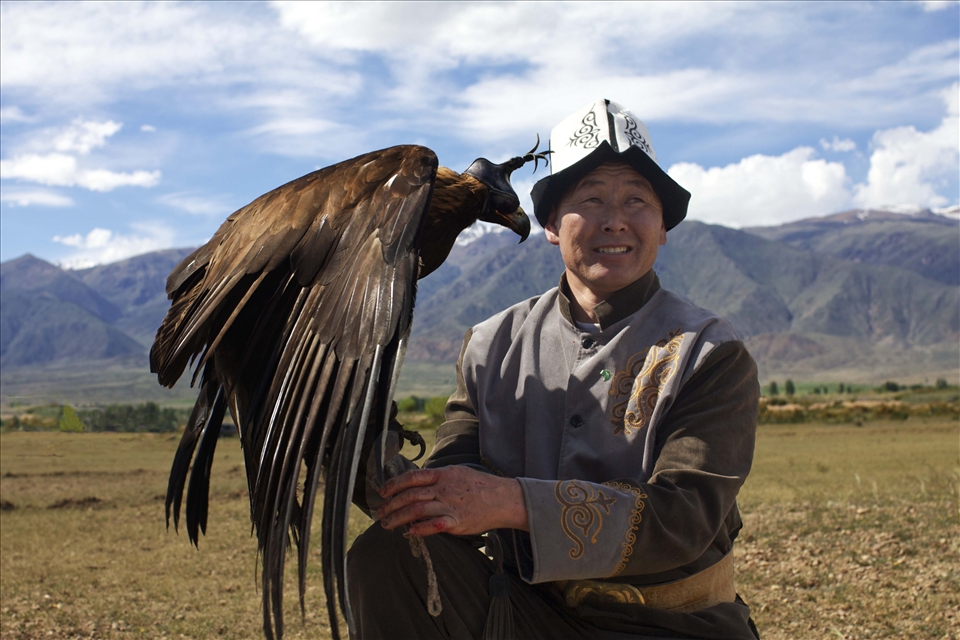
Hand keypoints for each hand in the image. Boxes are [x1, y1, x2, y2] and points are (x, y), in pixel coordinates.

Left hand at [377, 466, 528, 536]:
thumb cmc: (479, 486)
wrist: (502, 499)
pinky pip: (434, 525)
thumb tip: (418, 481)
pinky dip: (421, 529)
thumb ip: (438, 477)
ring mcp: (449, 505)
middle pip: (410, 496)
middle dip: (391, 505)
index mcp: (442, 474)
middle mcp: (443, 488)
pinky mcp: (456, 521)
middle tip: (380, 513)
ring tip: (388, 525)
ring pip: (417, 511)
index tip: (383, 492)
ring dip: (398, 519)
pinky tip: (411, 532)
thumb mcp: (457, 472)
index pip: (412, 477)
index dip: (394, 484)